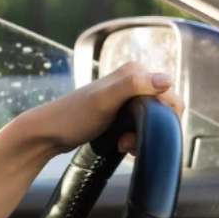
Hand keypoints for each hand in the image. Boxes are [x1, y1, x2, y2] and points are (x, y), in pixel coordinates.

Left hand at [19, 62, 184, 156]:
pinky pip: (139, 128)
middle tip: (128, 142)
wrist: (48, 134)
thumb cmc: (72, 116)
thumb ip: (133, 86)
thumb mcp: (104, 101)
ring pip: (151, 122)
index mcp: (134, 71)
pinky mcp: (119, 113)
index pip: (170, 96)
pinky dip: (134, 139)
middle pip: (162, 111)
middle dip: (150, 130)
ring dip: (141, 137)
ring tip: (122, 145)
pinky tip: (121, 145)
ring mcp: (125, 97)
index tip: (143, 132)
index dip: (163, 118)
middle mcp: (133, 81)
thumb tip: (166, 80)